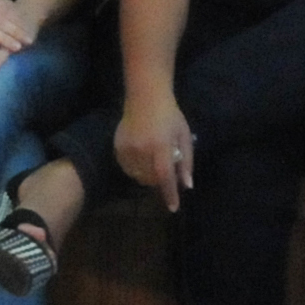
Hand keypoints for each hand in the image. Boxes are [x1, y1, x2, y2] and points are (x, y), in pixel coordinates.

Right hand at [115, 97, 197, 211]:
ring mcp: (127, 149)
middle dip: (160, 180)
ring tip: (153, 161)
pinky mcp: (118, 147)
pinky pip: (127, 169)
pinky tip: (141, 157)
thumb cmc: (170, 115)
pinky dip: (136, 169)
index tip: (173, 208)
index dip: (169, 194)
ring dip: (148, 176)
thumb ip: (186, 162)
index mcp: (161, 146)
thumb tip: (187, 186)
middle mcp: (142, 149)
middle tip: (165, 167)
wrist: (145, 96)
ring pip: (138, 176)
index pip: (164, 176)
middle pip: (151, 179)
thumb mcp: (184, 136)